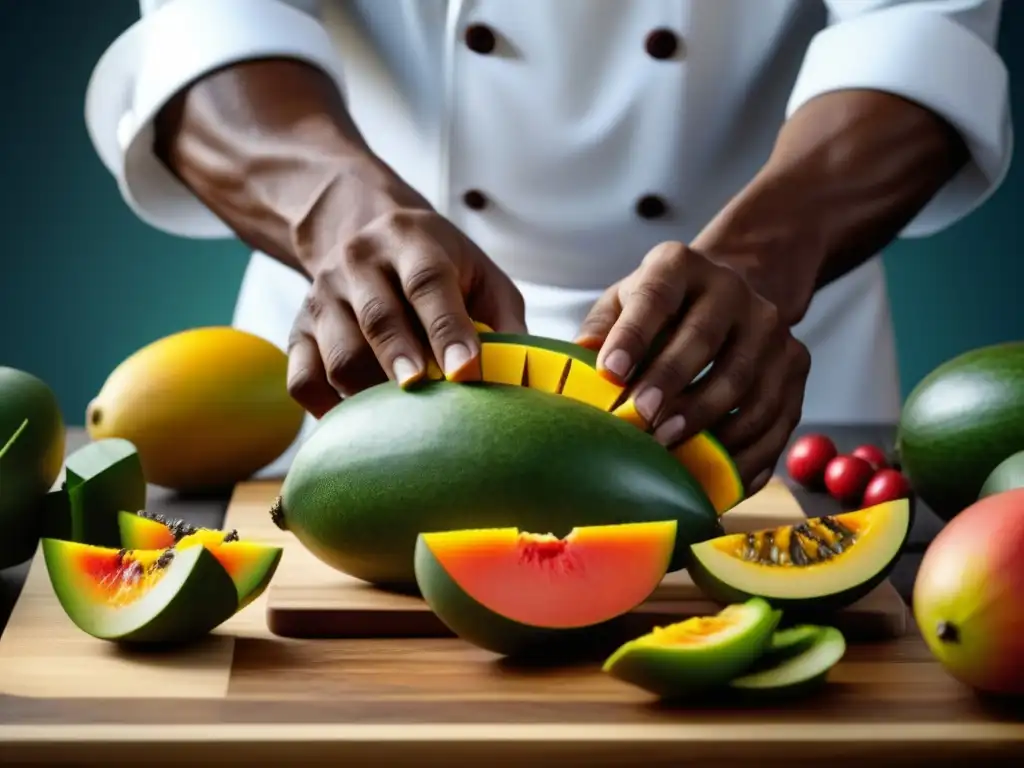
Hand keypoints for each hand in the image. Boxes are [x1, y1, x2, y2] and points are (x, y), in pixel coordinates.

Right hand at [286, 206, 525, 417]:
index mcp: (411, 241)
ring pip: (338, 354)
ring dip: (372, 393)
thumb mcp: (478, 273)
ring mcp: (322, 297)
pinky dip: (328, 408)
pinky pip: (302, 379)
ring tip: (405, 419)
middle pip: (377, 319)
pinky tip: (360, 422)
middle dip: (404, 362)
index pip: (428, 283)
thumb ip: (504, 318)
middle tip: (428, 397)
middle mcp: (359, 263)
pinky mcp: (298, 331)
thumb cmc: (436, 264)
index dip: (448, 330)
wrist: (362, 229)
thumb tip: (525, 378)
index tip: (467, 371)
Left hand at [576, 242, 809, 493]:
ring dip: (709, 422)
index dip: (633, 334)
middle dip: (672, 382)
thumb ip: (600, 332)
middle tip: (643, 419)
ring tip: (672, 449)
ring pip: (746, 382)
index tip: (609, 371)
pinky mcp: (795, 365)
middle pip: (705, 338)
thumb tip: (576, 372)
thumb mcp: (622, 305)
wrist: (726, 298)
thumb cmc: (658, 312)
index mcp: (679, 266)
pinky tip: (718, 475)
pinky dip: (747, 452)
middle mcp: (733, 290)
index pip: (656, 296)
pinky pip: (777, 417)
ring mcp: (772, 329)